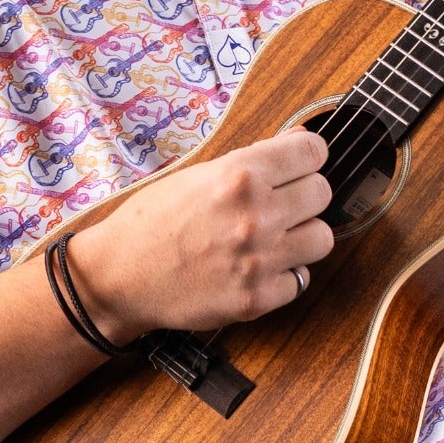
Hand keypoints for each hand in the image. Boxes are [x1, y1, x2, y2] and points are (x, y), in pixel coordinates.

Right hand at [66, 129, 333, 341]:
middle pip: (323, 193)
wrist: (121, 275)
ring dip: (302, 235)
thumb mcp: (200, 174)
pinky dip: (284, 275)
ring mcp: (259, 260)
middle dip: (305, 195)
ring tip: (275, 237)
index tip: (301, 164)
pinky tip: (258, 267)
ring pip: (322, 238)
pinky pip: (300, 280)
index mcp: (240, 176)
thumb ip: (254, 161)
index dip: (308, 157)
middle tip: (282, 203)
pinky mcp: (257, 298)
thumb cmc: (153, 221)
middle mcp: (255, 216)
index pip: (314, 152)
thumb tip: (301, 144)